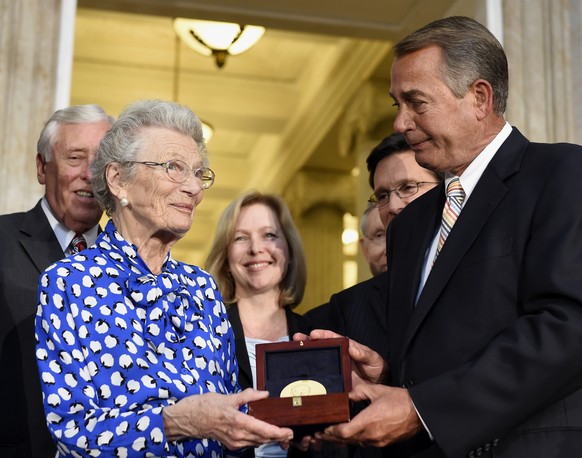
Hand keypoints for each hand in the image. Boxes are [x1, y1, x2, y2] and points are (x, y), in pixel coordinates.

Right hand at [163, 388, 293, 448]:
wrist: (188, 419)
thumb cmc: (205, 406)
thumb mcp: (228, 397)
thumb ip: (248, 396)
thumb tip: (264, 394)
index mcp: (238, 422)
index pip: (264, 430)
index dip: (278, 433)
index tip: (289, 431)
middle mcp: (237, 435)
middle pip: (263, 439)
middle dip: (278, 437)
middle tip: (289, 433)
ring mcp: (234, 442)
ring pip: (257, 443)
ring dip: (269, 439)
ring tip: (280, 435)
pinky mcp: (230, 444)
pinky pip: (249, 444)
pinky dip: (258, 440)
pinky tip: (263, 435)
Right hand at [293, 329, 387, 383]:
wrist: (379, 388)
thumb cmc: (377, 368)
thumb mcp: (372, 358)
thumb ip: (363, 353)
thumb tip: (351, 347)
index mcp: (345, 348)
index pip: (332, 339)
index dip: (322, 335)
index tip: (313, 333)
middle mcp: (337, 358)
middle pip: (319, 348)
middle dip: (307, 342)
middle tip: (296, 338)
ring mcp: (334, 370)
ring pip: (317, 362)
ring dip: (305, 357)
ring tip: (293, 352)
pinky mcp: (333, 384)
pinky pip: (321, 380)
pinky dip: (311, 378)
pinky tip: (301, 377)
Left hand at [317, 385, 421, 447]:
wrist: (419, 411)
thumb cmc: (399, 400)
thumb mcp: (376, 390)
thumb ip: (359, 392)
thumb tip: (347, 394)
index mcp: (368, 421)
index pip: (344, 432)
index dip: (331, 431)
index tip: (323, 427)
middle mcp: (371, 434)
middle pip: (346, 440)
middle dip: (332, 437)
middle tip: (319, 434)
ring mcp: (378, 441)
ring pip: (355, 442)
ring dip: (342, 439)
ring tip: (331, 435)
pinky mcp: (384, 442)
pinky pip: (365, 443)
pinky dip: (355, 439)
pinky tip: (350, 435)